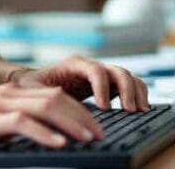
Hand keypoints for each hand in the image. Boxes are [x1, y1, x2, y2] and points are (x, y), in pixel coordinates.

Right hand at [0, 82, 104, 157]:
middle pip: (56, 98)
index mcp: (8, 94)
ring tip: (90, 138)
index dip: (79, 110)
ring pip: (45, 107)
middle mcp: (7, 94)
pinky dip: (44, 133)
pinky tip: (59, 143)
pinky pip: (22, 123)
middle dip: (83, 116)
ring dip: (71, 123)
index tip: (96, 128)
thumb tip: (41, 138)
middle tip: (102, 134)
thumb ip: (12, 124)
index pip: (53, 96)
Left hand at [11, 55, 149, 111]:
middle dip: (126, 90)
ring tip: (140, 111)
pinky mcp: (108, 85)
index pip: (95, 70)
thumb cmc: (33, 85)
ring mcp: (102, 75)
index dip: (102, 87)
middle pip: (117, 71)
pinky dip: (139, 94)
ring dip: (137, 92)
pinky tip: (141, 110)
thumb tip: (49, 108)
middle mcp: (91, 67)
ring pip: (127, 76)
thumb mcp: (33, 88)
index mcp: (74, 64)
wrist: (37, 83)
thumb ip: (41, 95)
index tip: (104, 108)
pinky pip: (130, 85)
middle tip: (129, 110)